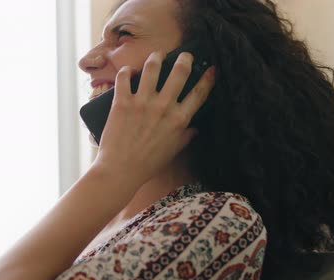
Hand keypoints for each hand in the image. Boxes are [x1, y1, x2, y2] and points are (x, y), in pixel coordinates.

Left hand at [92, 50, 215, 186]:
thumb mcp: (173, 150)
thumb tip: (195, 129)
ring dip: (156, 58)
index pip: (199, 93)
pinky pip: (125, 77)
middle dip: (184, 59)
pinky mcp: (122, 102)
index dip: (208, 78)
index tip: (212, 68)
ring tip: (157, 56)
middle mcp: (163, 107)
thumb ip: (186, 137)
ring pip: (152, 68)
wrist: (120, 170)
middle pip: (179, 72)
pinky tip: (130, 71)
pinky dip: (127, 71)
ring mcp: (142, 102)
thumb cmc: (148, 163)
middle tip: (184, 55)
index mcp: (179, 120)